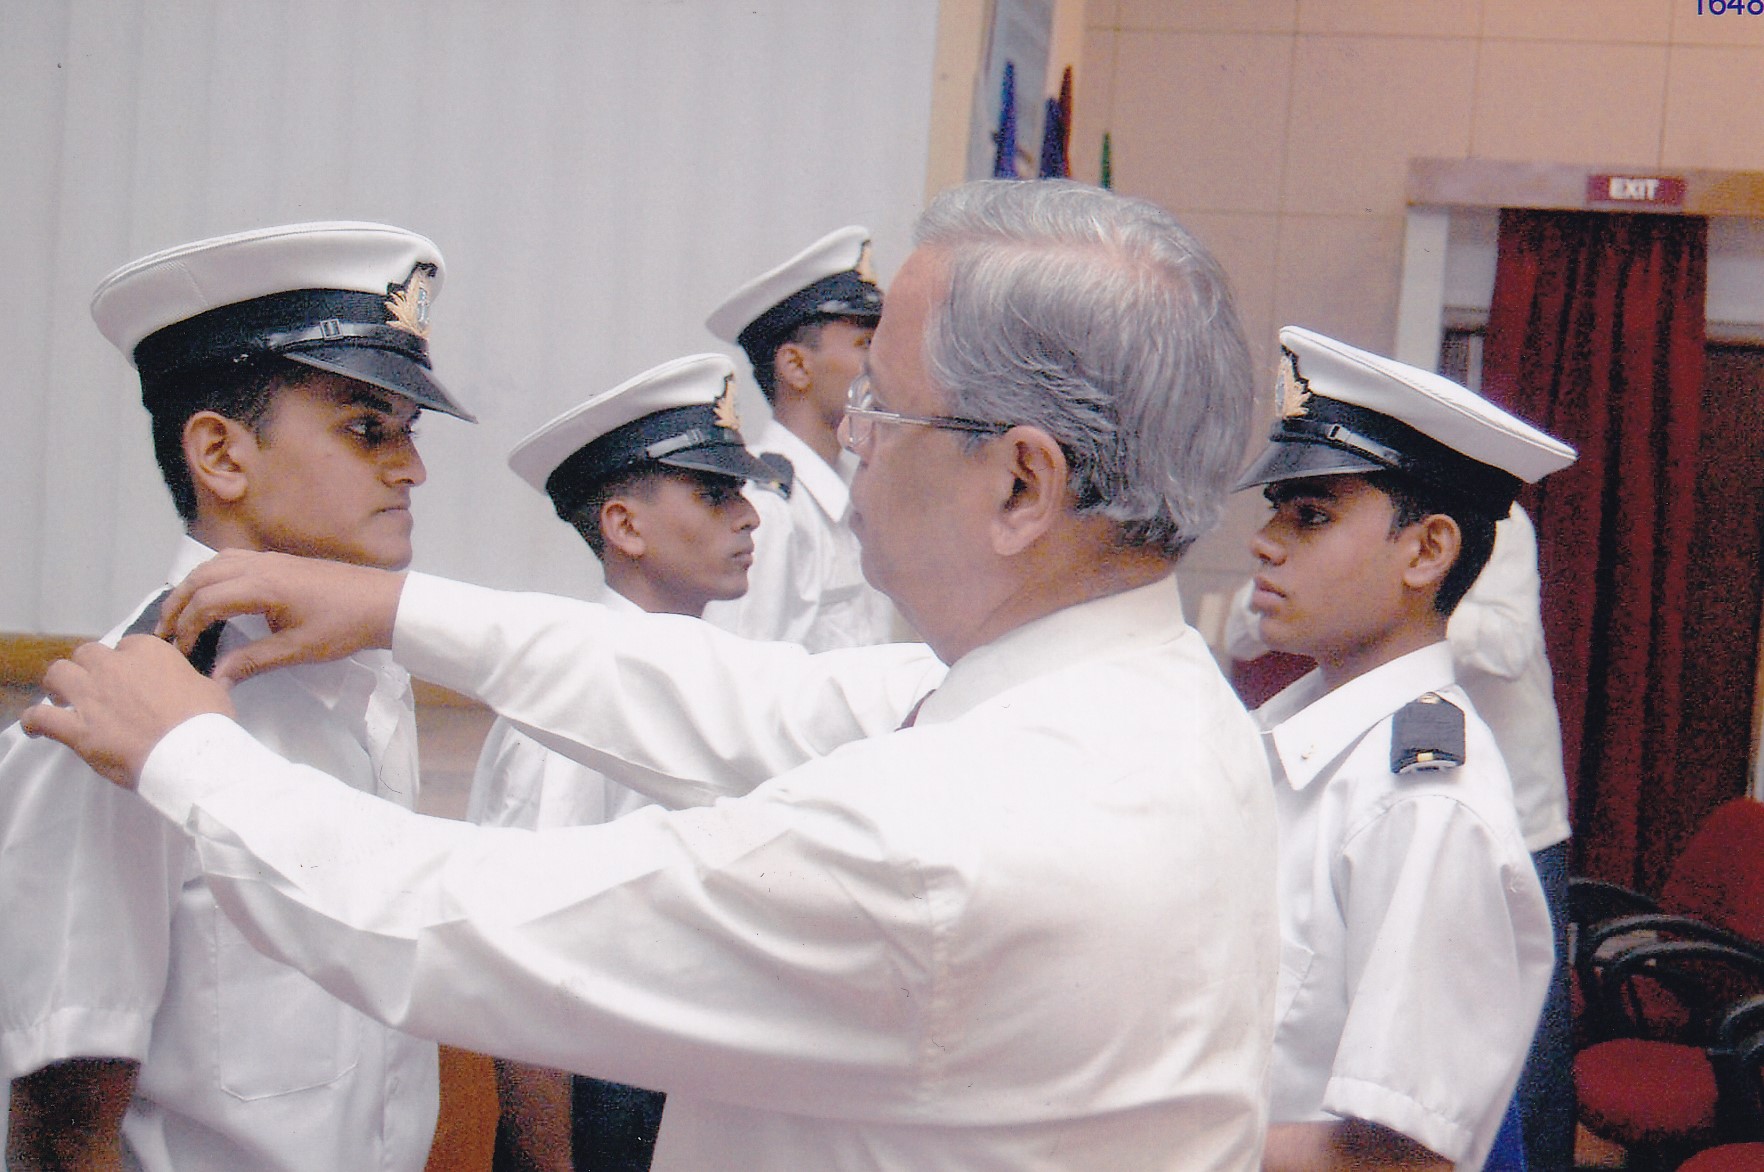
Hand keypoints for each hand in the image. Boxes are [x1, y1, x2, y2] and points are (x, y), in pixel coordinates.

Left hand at [20, 636, 236, 787]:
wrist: (192, 755)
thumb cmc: (207, 723)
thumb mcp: (214, 690)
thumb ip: (201, 680)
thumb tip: (213, 680)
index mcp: (149, 652)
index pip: (129, 644)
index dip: (129, 661)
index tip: (134, 675)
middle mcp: (114, 667)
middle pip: (87, 654)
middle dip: (90, 667)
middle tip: (97, 685)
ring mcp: (91, 696)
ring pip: (57, 674)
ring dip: (59, 685)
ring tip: (64, 697)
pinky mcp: (76, 728)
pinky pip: (40, 717)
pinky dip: (34, 720)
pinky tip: (35, 726)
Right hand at [156, 550, 405, 683]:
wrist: (383, 602)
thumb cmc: (345, 627)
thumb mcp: (297, 650)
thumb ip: (252, 662)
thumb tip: (215, 679)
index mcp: (263, 586)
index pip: (206, 602)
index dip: (185, 628)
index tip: (180, 653)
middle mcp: (261, 565)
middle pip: (201, 578)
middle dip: (177, 604)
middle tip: (162, 633)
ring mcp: (271, 559)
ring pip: (215, 565)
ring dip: (192, 587)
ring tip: (179, 614)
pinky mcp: (281, 561)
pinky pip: (233, 560)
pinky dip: (212, 575)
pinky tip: (212, 594)